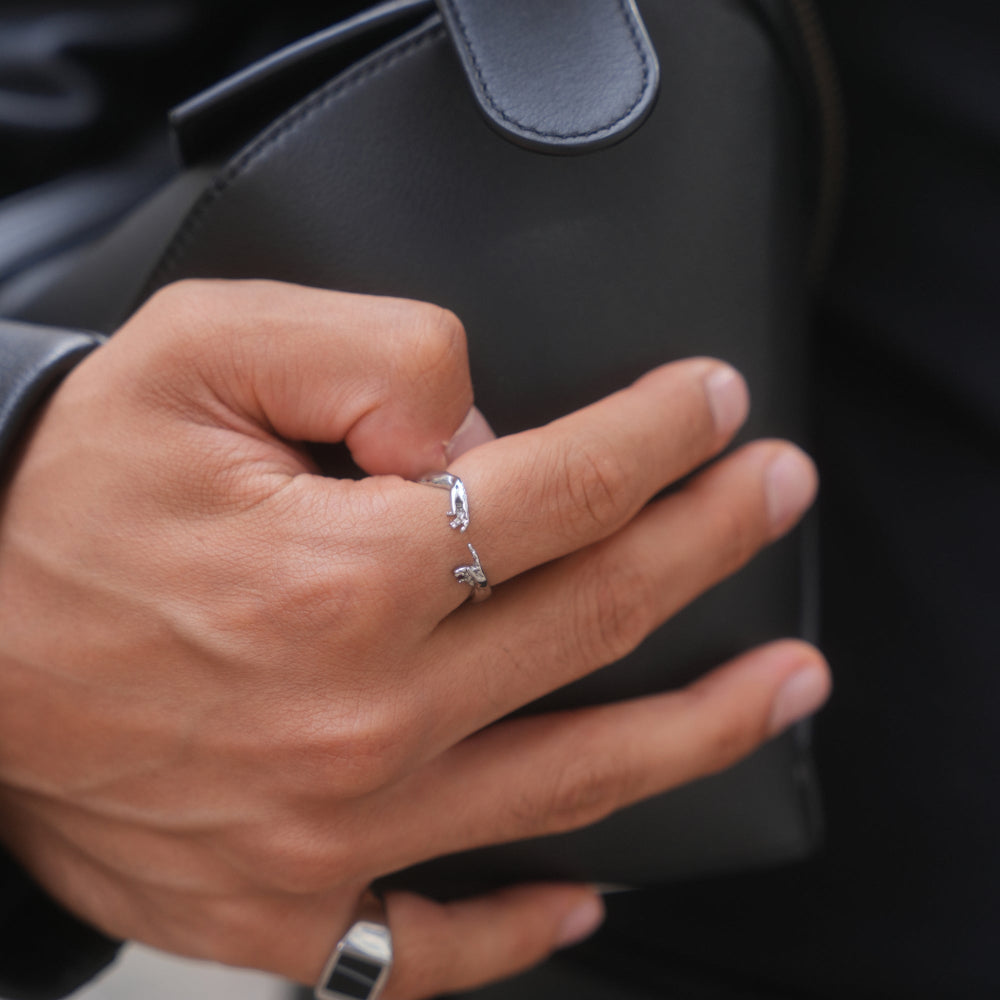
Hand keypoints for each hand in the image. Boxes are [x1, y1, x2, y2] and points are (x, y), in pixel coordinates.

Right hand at [0, 280, 827, 997]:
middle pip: (595, 618)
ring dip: (700, 728)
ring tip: (785, 687)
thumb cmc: (58, 500)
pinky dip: (526, 923)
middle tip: (776, 496)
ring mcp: (332, 833)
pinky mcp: (286, 909)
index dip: (656, 436)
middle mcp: (359, 717)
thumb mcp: (202, 357)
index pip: (562, 490)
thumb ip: (369, 359)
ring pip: (570, 782)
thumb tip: (483, 427)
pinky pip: (438, 944)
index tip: (710, 407)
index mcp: (342, 578)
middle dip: (710, 542)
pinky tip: (587, 891)